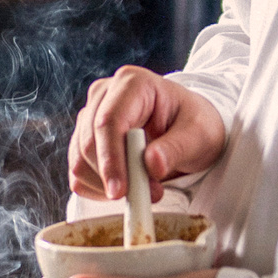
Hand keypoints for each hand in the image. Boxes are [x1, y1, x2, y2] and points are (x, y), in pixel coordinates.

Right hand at [68, 67, 224, 200]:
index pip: (109, 122)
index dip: (111, 159)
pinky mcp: (84, 139)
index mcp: (132, 83)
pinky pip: (78, 172)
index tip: (120, 190)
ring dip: (106, 185)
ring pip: (79, 160)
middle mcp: (104, 95)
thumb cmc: (195, 125)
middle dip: (113, 176)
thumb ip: (176, 149)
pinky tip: (125, 186)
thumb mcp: (199, 135)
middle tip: (147, 194)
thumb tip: (152, 164)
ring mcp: (90, 116)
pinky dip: (98, 188)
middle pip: (89, 143)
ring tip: (144, 188)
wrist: (188, 129)